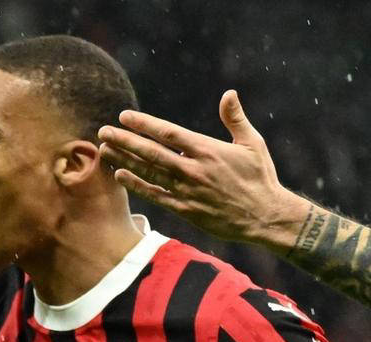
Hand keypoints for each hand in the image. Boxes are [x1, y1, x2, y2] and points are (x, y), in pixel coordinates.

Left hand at [97, 92, 310, 247]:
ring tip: (105, 150)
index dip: (144, 124)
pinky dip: (138, 186)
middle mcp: (194, 170)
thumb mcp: (253, 144)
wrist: (267, 218)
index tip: (125, 117)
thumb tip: (229, 94)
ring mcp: (189, 192)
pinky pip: (157, 196)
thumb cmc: (262, 179)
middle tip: (103, 132)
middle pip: (151, 152)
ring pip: (150, 173)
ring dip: (125, 161)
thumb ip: (236, 119)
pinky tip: (122, 176)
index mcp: (207, 150)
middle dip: (125, 141)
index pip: (168, 133)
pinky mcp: (188, 211)